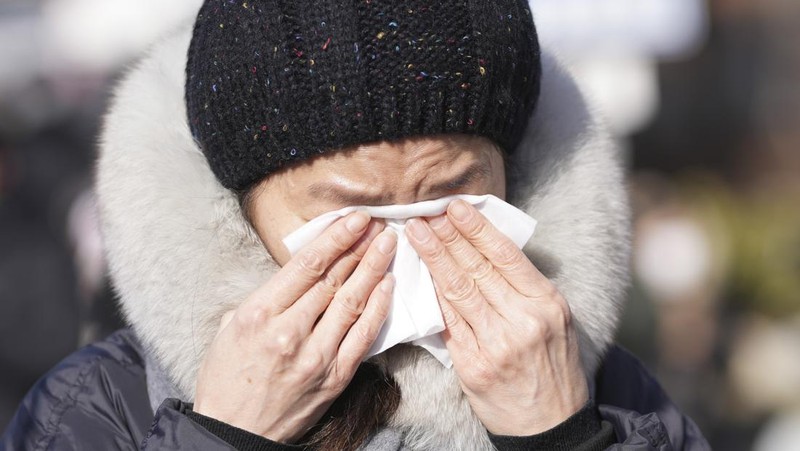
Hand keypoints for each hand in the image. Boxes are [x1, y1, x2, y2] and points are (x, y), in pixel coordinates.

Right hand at [194, 212, 396, 442]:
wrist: (234, 432)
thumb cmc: (227, 378)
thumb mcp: (229, 328)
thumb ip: (265, 298)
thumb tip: (297, 274)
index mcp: (259, 314)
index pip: (307, 265)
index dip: (336, 237)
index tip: (356, 217)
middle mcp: (289, 332)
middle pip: (334, 279)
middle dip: (359, 246)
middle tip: (379, 223)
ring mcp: (316, 356)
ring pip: (353, 302)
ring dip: (374, 269)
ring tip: (388, 244)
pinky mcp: (335, 378)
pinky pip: (363, 336)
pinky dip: (378, 308)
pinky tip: (388, 285)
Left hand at [406, 200, 587, 435]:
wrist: (551, 426)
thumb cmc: (553, 367)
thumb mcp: (556, 321)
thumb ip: (525, 288)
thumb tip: (486, 249)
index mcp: (547, 304)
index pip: (506, 255)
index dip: (477, 229)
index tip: (456, 207)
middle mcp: (523, 321)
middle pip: (477, 268)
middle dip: (448, 236)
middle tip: (425, 213)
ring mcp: (496, 344)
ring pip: (458, 291)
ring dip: (434, 258)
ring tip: (416, 234)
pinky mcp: (473, 366)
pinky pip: (448, 322)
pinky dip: (433, 295)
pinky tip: (419, 274)